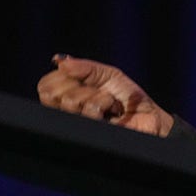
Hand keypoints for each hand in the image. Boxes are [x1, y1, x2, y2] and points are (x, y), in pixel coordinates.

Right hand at [36, 54, 173, 136]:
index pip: (45, 85)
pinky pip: (86, 112)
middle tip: (98, 92)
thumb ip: (84, 68)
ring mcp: (76, 125)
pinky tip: (112, 112)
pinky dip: (103, 105)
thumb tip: (59, 61)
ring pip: (69, 102)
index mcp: (69, 95)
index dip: (61, 78)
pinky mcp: (87, 134)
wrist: (150, 118)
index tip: (82, 80)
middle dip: (78, 87)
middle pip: (51, 94)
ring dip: (96, 96)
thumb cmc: (129, 98)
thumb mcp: (108, 75)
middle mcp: (68, 112)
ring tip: (110, 104)